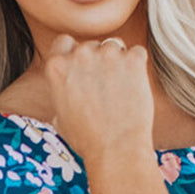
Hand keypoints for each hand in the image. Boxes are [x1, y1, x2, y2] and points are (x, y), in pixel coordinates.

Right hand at [44, 33, 153, 159]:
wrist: (116, 151)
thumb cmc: (87, 140)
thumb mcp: (60, 117)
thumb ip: (61, 94)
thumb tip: (65, 94)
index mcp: (57, 66)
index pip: (64, 42)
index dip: (74, 54)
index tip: (84, 69)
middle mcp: (80, 55)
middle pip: (92, 45)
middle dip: (99, 61)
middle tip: (106, 88)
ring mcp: (107, 54)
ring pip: (115, 46)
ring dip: (118, 62)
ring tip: (121, 91)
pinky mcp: (133, 60)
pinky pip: (137, 53)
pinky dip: (138, 67)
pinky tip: (134, 89)